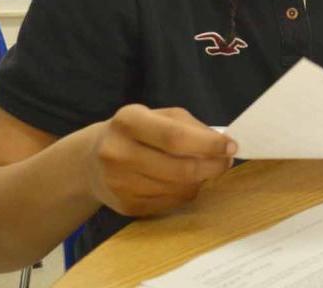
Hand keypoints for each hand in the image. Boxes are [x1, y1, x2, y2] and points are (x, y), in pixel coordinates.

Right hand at [84, 105, 235, 216]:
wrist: (91, 160)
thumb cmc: (136, 132)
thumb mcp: (159, 116)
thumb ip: (191, 127)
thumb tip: (223, 144)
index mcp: (128, 121)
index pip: (175, 137)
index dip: (208, 145)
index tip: (231, 146)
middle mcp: (117, 152)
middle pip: (179, 168)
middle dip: (212, 166)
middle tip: (226, 162)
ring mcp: (119, 183)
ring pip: (178, 189)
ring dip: (200, 181)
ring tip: (204, 169)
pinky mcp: (125, 205)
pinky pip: (169, 203)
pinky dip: (185, 193)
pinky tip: (183, 182)